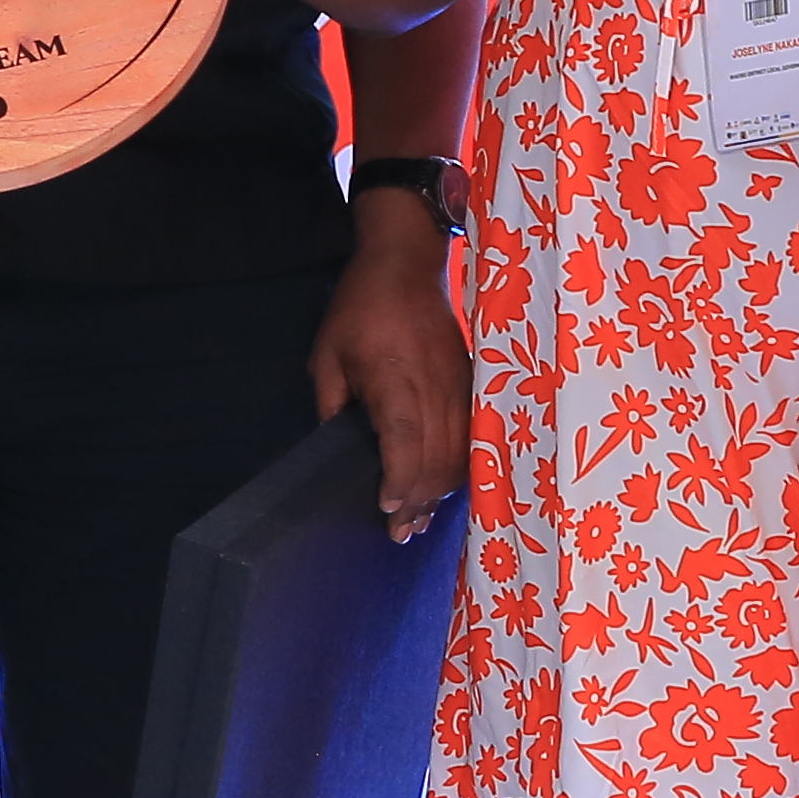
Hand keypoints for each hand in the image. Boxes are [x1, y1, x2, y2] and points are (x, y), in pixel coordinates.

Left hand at [312, 198, 473, 541]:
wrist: (406, 264)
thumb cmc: (360, 308)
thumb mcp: (327, 355)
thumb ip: (332, 404)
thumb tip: (333, 448)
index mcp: (395, 380)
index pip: (404, 441)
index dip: (399, 481)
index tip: (387, 509)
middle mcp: (434, 388)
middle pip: (435, 459)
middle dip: (417, 502)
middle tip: (399, 533)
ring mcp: (458, 387)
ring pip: (458, 454)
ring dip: (439, 492)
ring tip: (419, 521)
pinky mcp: (470, 385)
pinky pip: (471, 437)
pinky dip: (458, 469)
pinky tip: (442, 489)